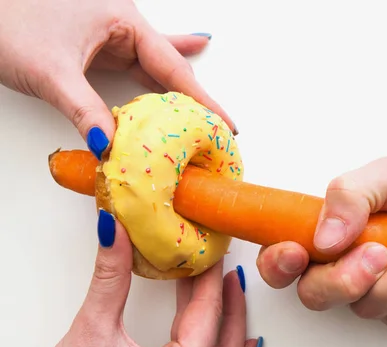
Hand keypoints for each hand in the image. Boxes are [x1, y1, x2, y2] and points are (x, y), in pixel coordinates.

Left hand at [0, 0, 236, 159]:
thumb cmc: (7, 21)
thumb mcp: (52, 72)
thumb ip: (85, 110)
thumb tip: (110, 148)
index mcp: (122, 20)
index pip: (173, 67)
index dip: (203, 100)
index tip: (227, 124)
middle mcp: (123, 25)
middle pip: (170, 70)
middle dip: (195, 101)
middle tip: (219, 130)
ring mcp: (112, 35)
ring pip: (155, 70)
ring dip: (178, 95)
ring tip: (210, 114)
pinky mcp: (100, 46)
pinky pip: (138, 66)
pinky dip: (157, 78)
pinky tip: (189, 56)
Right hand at [26, 211, 262, 346]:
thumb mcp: (91, 332)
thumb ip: (110, 279)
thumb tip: (116, 234)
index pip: (207, 312)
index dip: (209, 276)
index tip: (211, 251)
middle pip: (226, 338)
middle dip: (228, 299)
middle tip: (224, 268)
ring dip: (234, 328)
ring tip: (234, 297)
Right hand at [256, 155, 386, 330]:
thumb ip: (351, 195)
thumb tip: (323, 237)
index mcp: (332, 229)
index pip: (283, 256)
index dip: (279, 263)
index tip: (296, 253)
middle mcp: (348, 264)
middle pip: (316, 294)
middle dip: (347, 279)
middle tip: (378, 253)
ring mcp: (377, 290)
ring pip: (367, 307)